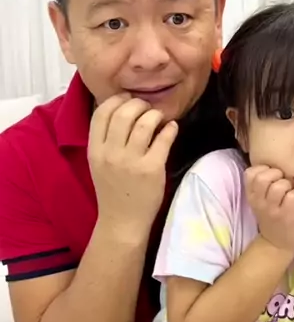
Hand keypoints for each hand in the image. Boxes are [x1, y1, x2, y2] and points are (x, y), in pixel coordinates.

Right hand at [88, 95, 177, 233]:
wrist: (122, 222)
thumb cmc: (113, 190)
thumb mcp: (99, 163)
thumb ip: (106, 139)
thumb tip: (125, 109)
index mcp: (95, 150)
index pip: (102, 112)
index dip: (117, 100)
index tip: (128, 100)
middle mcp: (111, 153)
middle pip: (123, 113)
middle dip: (138, 104)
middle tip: (146, 108)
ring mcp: (131, 161)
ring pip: (144, 123)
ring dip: (155, 114)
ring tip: (158, 118)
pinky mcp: (152, 169)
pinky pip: (163, 138)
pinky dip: (170, 128)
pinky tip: (171, 128)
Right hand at [244, 166, 293, 253]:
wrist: (277, 244)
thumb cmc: (271, 217)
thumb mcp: (259, 201)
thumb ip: (261, 184)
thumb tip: (270, 165)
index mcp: (251, 196)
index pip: (250, 173)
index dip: (263, 170)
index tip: (271, 177)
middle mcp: (259, 202)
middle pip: (263, 177)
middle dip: (277, 174)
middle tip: (283, 182)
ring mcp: (272, 210)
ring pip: (280, 186)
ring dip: (288, 185)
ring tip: (290, 192)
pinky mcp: (286, 216)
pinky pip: (293, 196)